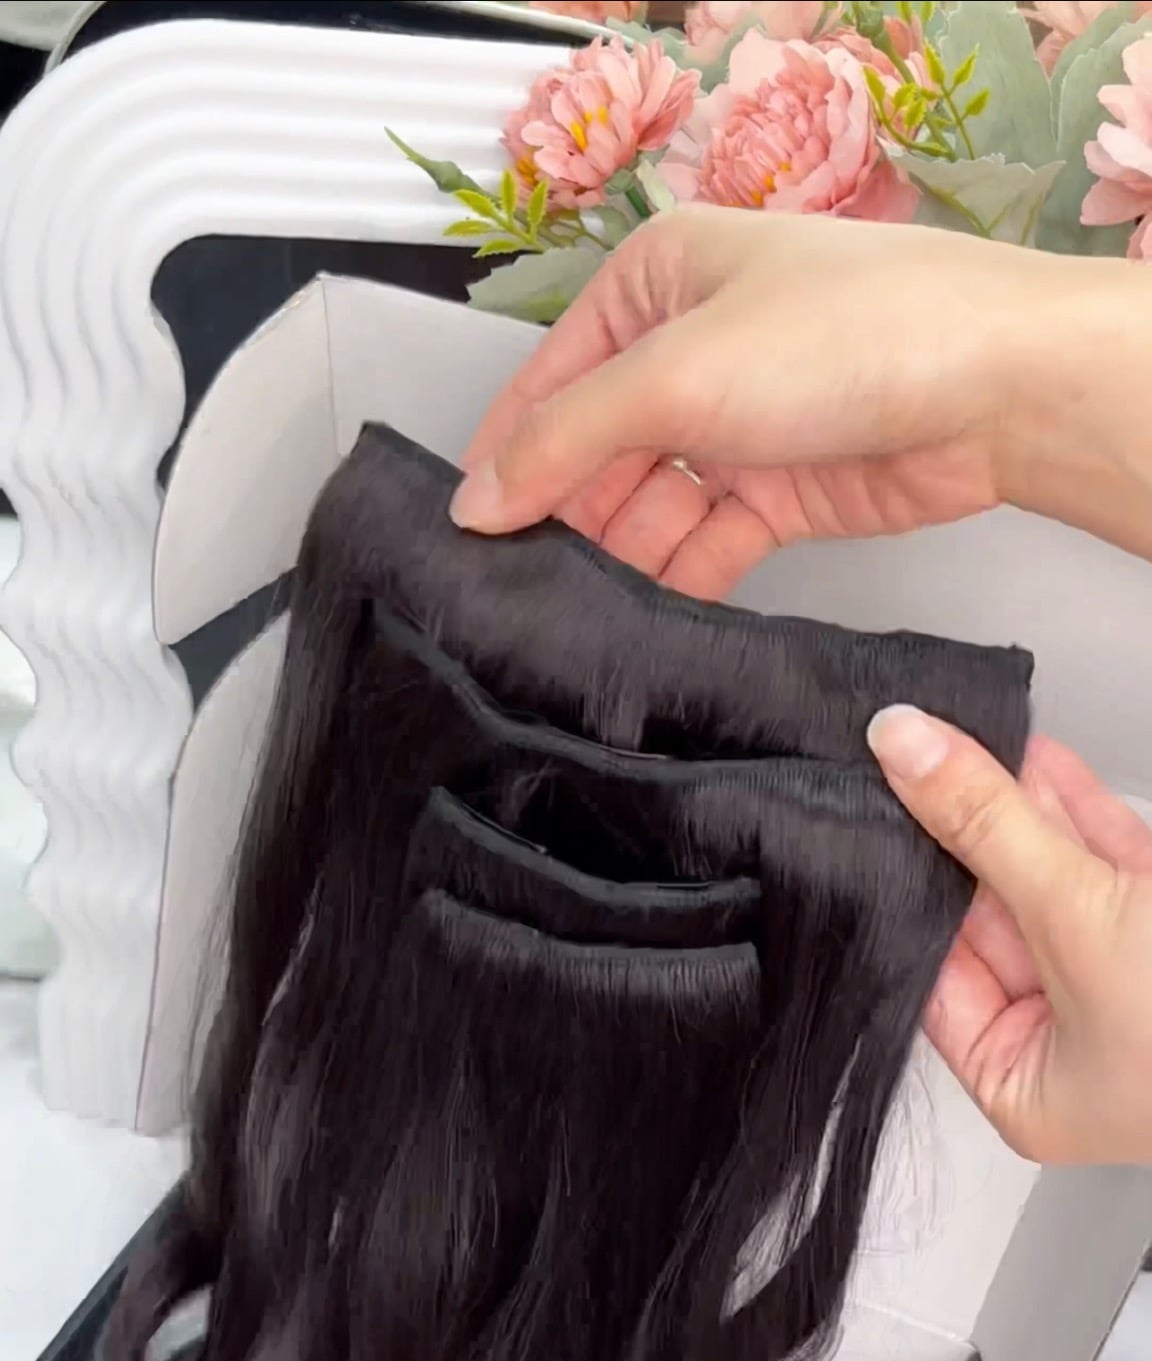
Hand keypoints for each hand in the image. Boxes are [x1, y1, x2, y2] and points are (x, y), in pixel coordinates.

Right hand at [452, 208, 1151, 597]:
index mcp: (654, 284)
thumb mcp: (673, 376)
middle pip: (596, 452)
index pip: (549, 382)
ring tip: (569, 625)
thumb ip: (564, 443)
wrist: (989, 388)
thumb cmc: (840, 338)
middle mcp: (689, 350)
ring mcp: (736, 426)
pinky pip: (703, 546)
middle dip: (564, 520)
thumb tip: (473, 502)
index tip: (465, 537)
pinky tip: (642, 626)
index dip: (508, 460)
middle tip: (514, 598)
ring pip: (648, 507)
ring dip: (616, 561)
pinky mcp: (779, 494)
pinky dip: (676, 583)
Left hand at [867, 709, 1151, 1165]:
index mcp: (1030, 1092)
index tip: (874, 816)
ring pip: (1052, 887)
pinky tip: (1040, 763)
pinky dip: (1079, 815)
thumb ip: (989, 827)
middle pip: (991, 925)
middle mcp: (1076, 1051)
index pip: (935, 979)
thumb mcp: (1077, 915)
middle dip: (964, 839)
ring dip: (1019, 812)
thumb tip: (906, 751)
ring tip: (968, 740)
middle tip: (915, 761)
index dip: (907, 893)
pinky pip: (1110, 870)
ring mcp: (1129, 992)